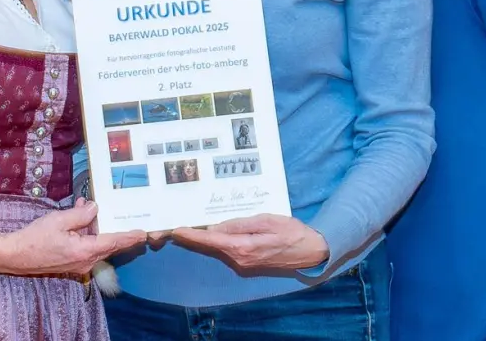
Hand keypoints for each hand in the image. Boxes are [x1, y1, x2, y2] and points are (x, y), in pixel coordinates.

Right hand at [0, 200, 145, 278]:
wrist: (14, 256)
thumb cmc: (34, 238)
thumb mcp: (58, 220)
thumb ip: (80, 215)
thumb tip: (95, 208)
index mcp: (85, 250)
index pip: (114, 242)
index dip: (129, 237)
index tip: (143, 233)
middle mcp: (85, 261)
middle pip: (108, 245)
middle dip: (117, 232)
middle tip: (130, 220)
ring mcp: (78, 264)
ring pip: (96, 245)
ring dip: (96, 228)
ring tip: (89, 208)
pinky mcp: (70, 263)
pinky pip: (85, 247)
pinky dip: (86, 233)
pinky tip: (79, 217)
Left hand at [172, 214, 328, 270]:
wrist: (311, 252)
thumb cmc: (292, 232)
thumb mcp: (267, 220)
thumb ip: (241, 224)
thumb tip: (217, 226)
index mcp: (243, 248)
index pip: (211, 240)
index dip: (192, 235)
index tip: (176, 230)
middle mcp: (239, 260)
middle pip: (211, 245)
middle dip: (193, 236)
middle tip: (175, 225)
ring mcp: (243, 264)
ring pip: (218, 248)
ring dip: (205, 238)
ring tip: (190, 224)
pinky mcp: (247, 263)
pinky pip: (227, 250)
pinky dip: (217, 241)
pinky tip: (211, 232)